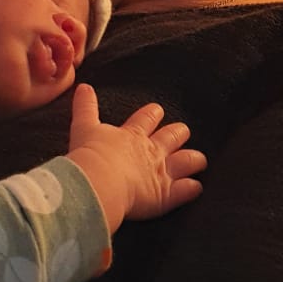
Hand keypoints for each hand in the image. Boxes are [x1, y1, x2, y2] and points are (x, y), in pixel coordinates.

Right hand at [66, 83, 205, 235]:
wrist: (99, 180)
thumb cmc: (90, 155)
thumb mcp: (84, 127)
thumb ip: (85, 107)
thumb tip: (83, 87)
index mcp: (132, 135)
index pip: (146, 119)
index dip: (153, 114)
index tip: (157, 110)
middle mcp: (151, 151)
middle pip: (171, 137)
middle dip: (178, 133)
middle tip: (183, 131)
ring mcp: (161, 172)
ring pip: (186, 161)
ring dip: (193, 159)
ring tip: (200, 160)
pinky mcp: (165, 194)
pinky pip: (186, 189)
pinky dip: (193, 187)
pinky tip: (197, 186)